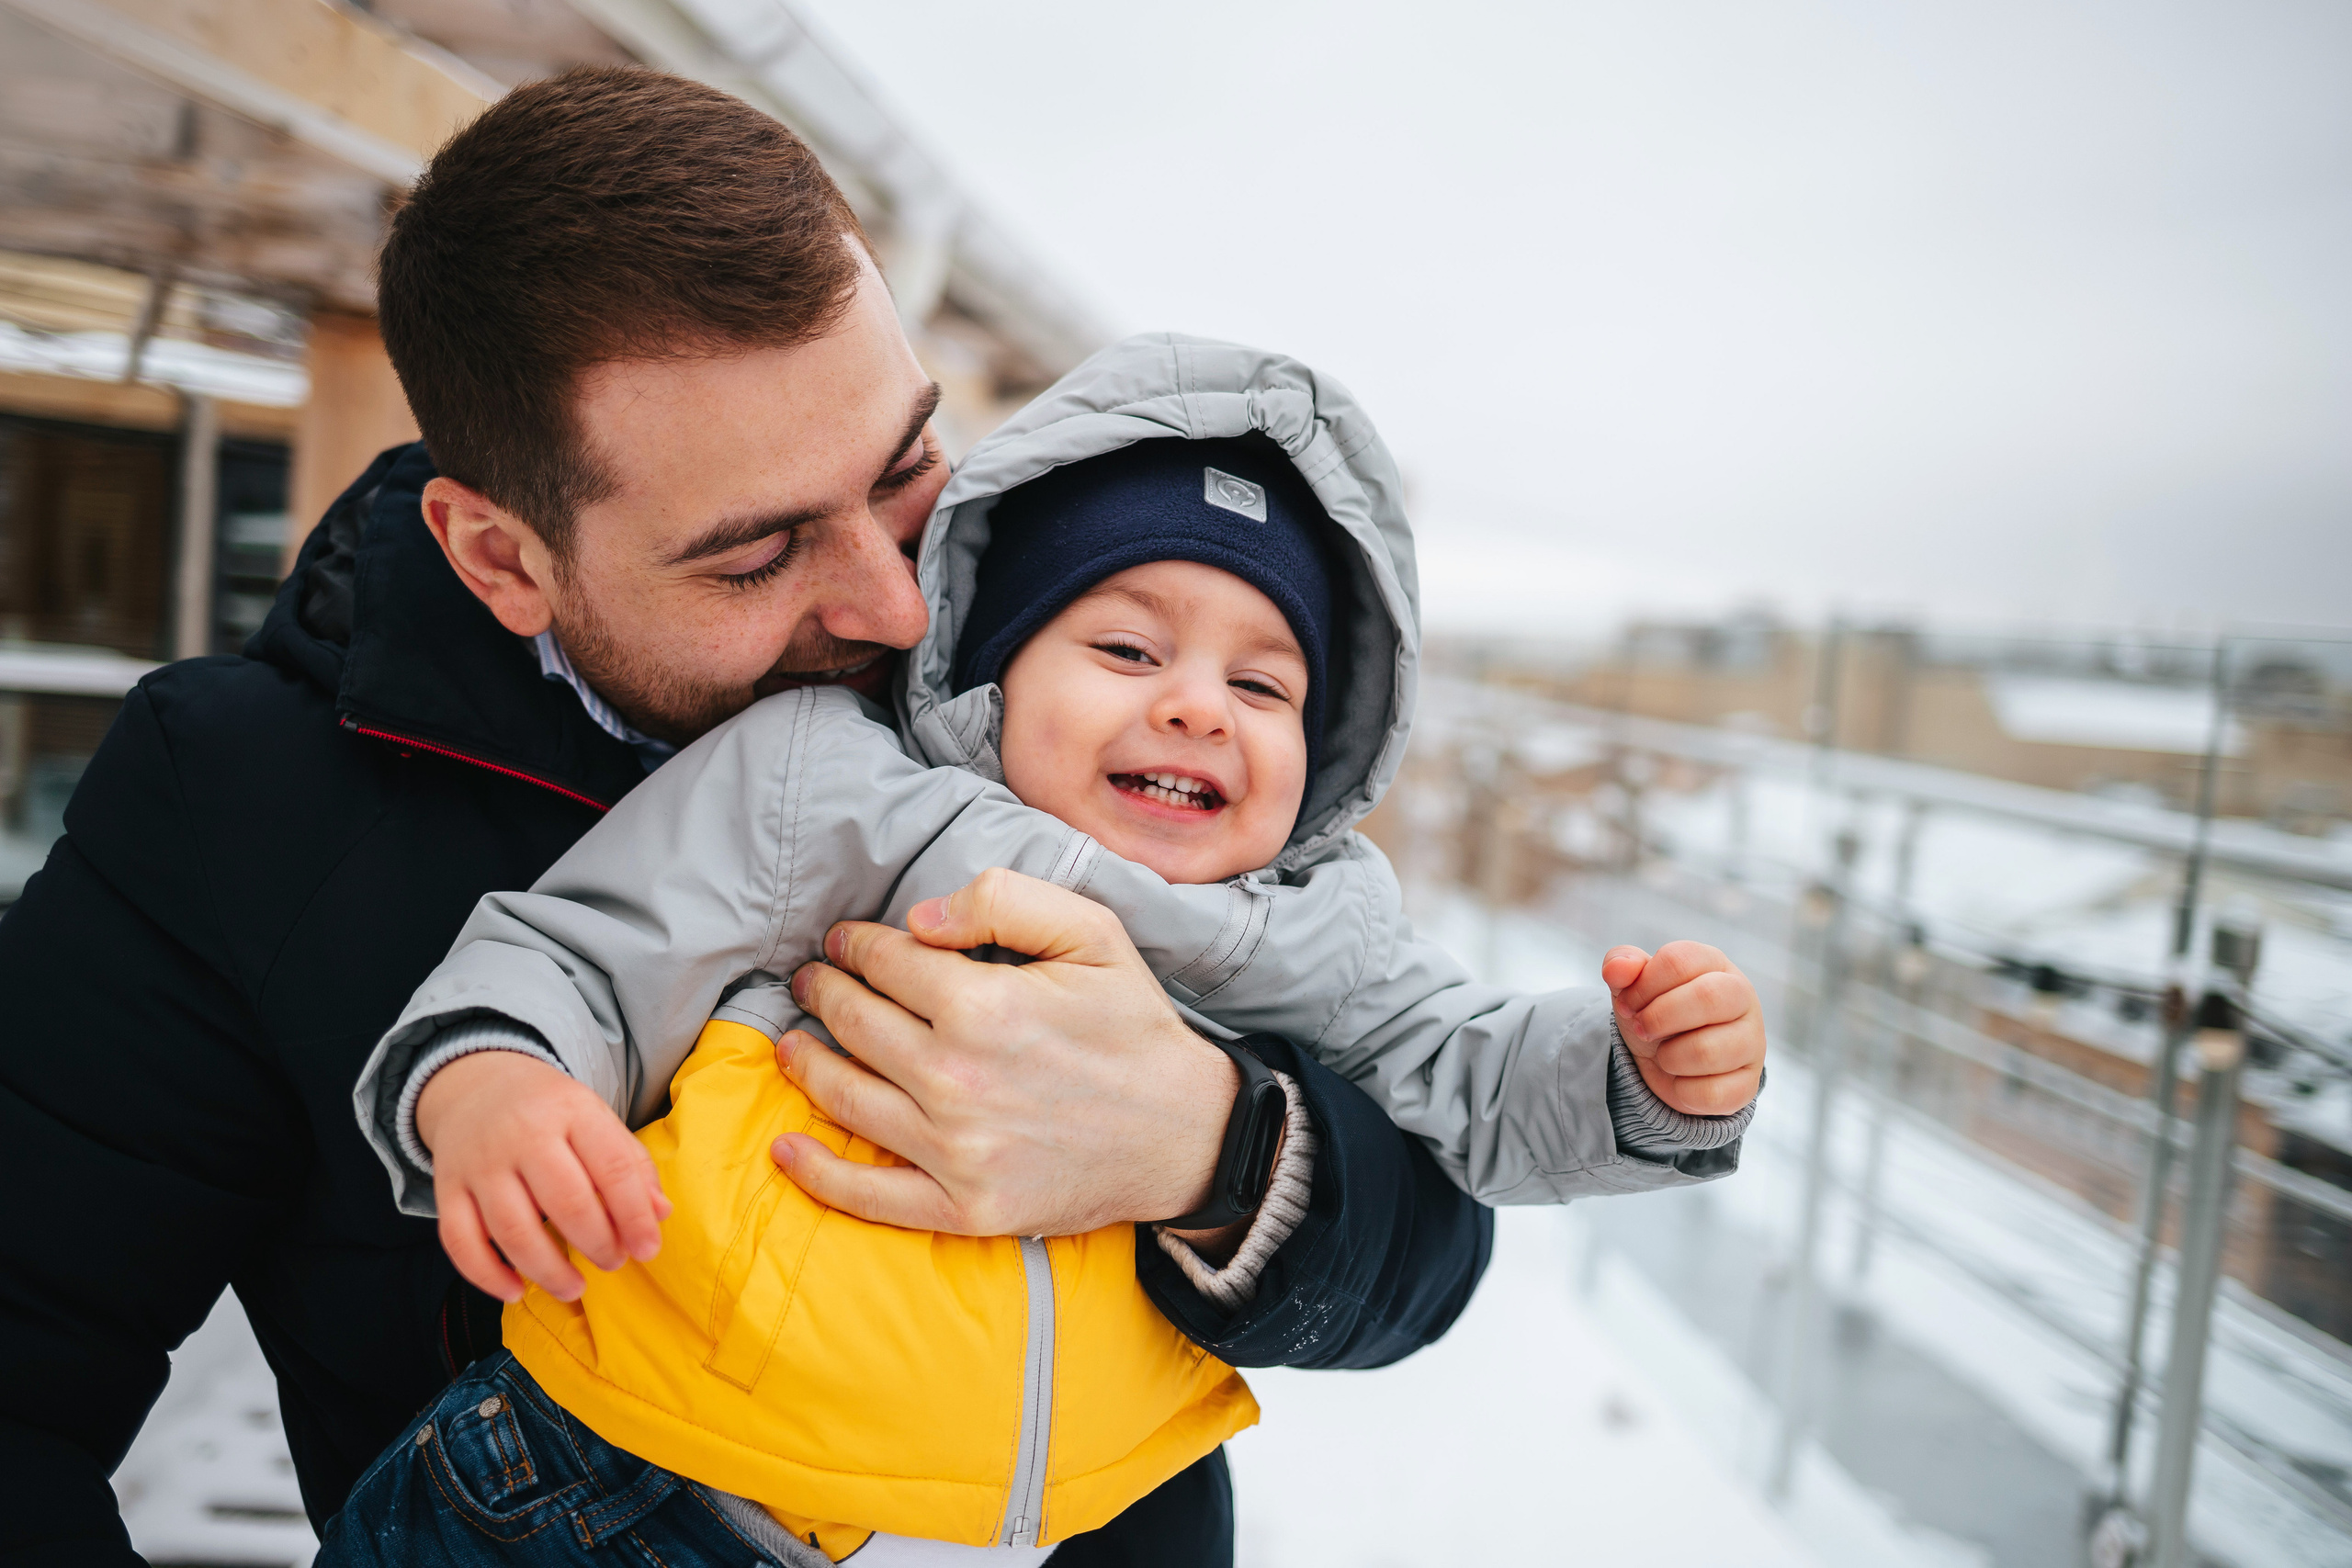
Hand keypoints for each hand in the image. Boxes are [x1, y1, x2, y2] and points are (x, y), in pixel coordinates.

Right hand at [413, 1049, 670, 1302]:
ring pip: (512, 1229)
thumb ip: (631, 1164)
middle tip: (613, 1263)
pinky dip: (487, 1275)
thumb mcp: (596, 1120)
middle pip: (564, 1200)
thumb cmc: (550, 1113)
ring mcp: (479, 1163)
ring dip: (547, 1270)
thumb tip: (659, 1214)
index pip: (611, 1166)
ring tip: (574, 1288)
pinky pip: (460, 1241)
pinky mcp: (448, 1188)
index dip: (634, 1214)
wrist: (477, 1087)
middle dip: (597, 1243)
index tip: (648, 1250)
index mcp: (571, 1111)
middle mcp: (522, 1134)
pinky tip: (515, 1291)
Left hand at [772, 868, 1238, 1236]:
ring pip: (846, 1099)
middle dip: (823, 992)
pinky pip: (870, 1195)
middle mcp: (957, 1079)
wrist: (1187, 1133)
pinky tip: (787, 1148)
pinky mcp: (964, 1207)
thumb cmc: (1136, 1027)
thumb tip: (916, 920)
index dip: (856, 944)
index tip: (844, 941)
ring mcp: (956, 1151)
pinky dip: (818, 1175)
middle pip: (853, 1024)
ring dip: (805, 1064)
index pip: (885, 963)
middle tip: (811, 981)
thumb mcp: (1093, 933)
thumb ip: (1004, 901)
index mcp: (985, 1006)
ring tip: (793, 1043)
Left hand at [1602, 941, 1764, 1116]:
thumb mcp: (1633, 987)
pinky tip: (1682, 1080)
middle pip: (1706, 997)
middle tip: (1642, 1030)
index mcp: (1713, 964)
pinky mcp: (1748, 1083)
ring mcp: (1752, 1041)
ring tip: (1665, 1055)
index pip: (1678, 961)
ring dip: (1668, 1058)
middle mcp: (1742, 997)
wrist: (1667, 1063)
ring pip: (1707, 1051)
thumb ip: (1621, 966)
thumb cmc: (1655, 1013)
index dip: (1642, 986)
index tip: (1627, 1006)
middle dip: (1658, 1018)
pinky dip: (1682, 1091)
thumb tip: (1615, 968)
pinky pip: (1712, 1093)